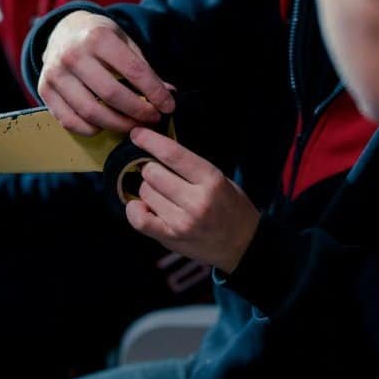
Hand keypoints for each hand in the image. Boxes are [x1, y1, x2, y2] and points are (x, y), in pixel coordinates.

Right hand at [38, 11, 174, 134]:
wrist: (62, 30)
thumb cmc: (99, 38)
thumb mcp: (124, 42)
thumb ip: (144, 68)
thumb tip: (168, 94)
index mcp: (98, 37)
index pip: (134, 71)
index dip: (155, 92)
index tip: (168, 106)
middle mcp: (73, 55)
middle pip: (112, 96)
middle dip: (138, 113)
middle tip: (153, 119)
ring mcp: (55, 74)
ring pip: (91, 113)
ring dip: (118, 125)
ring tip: (133, 126)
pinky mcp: (44, 90)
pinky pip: (70, 121)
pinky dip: (92, 129)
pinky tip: (106, 125)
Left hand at [124, 127, 259, 272]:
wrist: (243, 245)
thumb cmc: (230, 207)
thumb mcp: (219, 179)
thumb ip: (190, 167)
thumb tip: (156, 150)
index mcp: (212, 180)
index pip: (173, 154)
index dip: (150, 140)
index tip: (137, 134)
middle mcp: (197, 201)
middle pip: (152, 173)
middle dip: (151, 169)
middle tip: (160, 174)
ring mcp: (182, 222)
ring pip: (144, 192)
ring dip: (147, 190)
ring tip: (162, 195)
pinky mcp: (171, 238)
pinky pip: (139, 220)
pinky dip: (135, 210)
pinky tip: (141, 206)